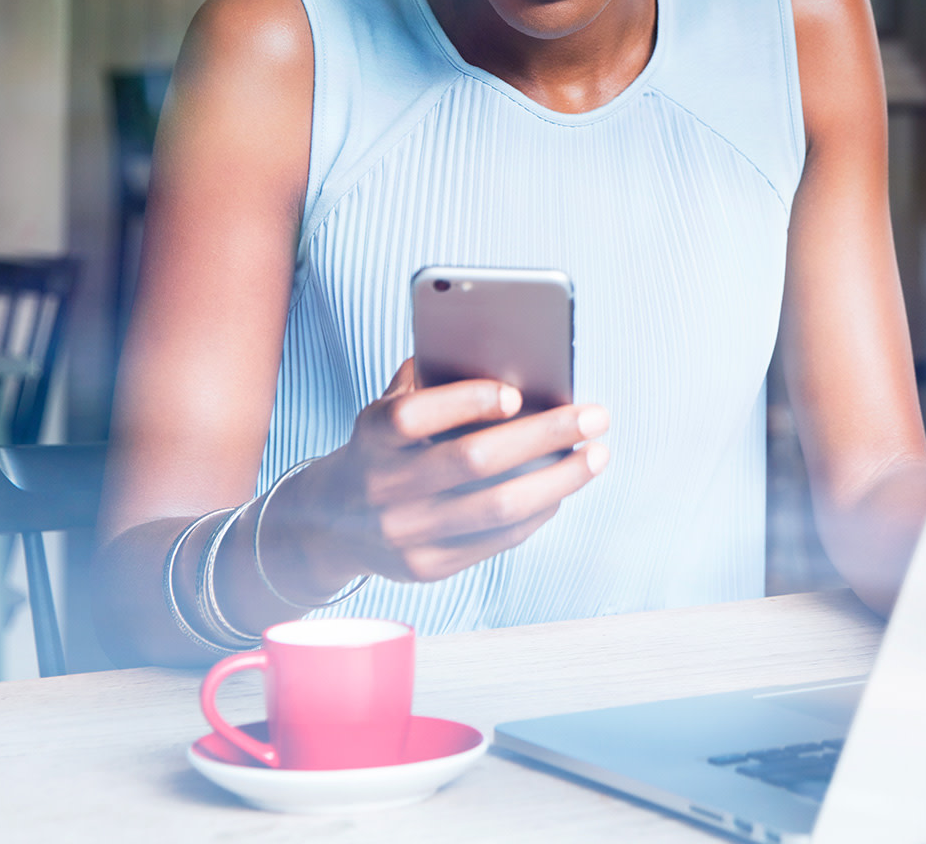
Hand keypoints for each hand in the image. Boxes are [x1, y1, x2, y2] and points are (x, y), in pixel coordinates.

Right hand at [261, 359, 608, 595]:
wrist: (328, 525)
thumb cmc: (382, 450)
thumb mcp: (386, 411)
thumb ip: (432, 383)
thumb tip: (508, 355)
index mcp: (371, 439)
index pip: (413, 416)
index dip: (466, 401)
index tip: (516, 393)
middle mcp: (382, 488)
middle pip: (473, 461)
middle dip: (545, 435)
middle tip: (596, 416)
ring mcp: (404, 534)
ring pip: (497, 507)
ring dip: (560, 480)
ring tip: (597, 456)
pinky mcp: (426, 568)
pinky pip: (498, 540)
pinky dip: (539, 512)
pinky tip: (563, 490)